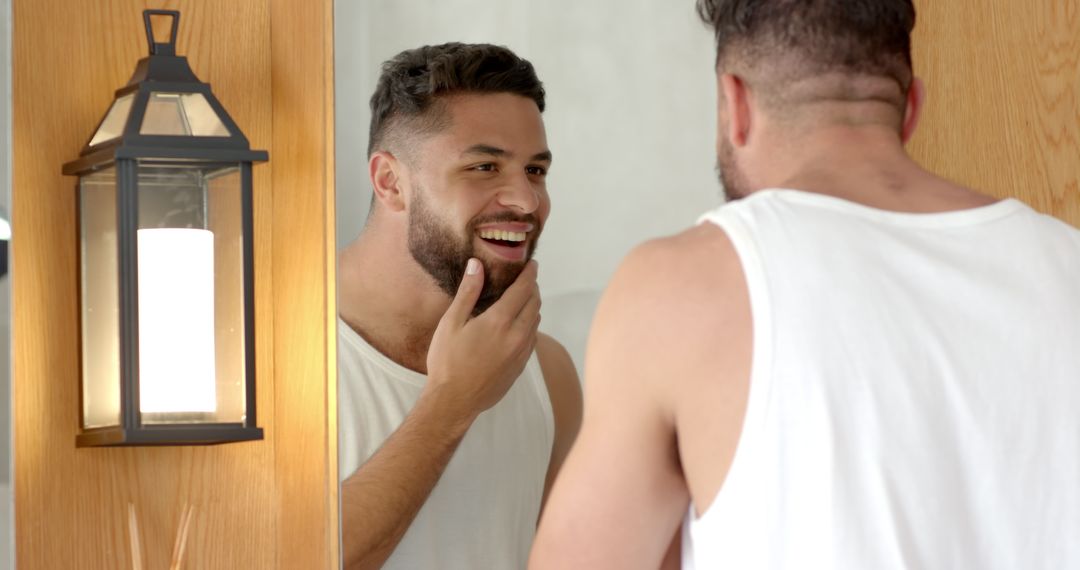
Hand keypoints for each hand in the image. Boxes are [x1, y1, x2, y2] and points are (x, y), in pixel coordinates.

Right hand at [424, 258, 541, 425]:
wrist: (454, 402)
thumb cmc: (447, 362)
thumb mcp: (451, 323)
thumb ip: (467, 292)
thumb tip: (476, 264)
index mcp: (499, 321)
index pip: (524, 289)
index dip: (529, 274)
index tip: (532, 264)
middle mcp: (517, 336)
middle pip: (535, 303)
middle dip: (532, 287)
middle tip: (525, 279)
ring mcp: (521, 353)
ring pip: (536, 321)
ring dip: (532, 306)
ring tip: (521, 299)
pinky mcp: (520, 366)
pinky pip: (532, 339)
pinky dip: (529, 325)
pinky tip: (517, 325)